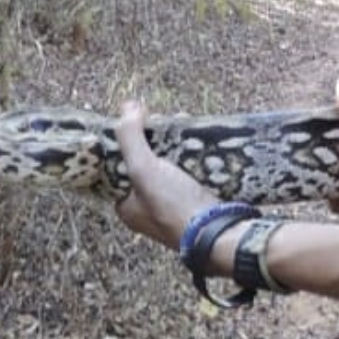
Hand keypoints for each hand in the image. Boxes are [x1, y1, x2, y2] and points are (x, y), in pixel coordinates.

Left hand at [114, 100, 219, 248]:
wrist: (217, 232)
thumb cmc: (172, 205)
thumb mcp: (143, 169)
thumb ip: (131, 138)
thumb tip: (127, 106)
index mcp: (127, 208)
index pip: (122, 168)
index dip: (129, 144)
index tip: (140, 123)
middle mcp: (149, 210)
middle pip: (148, 166)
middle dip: (157, 143)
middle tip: (166, 123)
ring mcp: (176, 208)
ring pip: (172, 169)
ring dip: (179, 148)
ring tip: (186, 126)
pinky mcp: (199, 204)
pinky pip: (192, 175)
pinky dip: (196, 158)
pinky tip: (203, 143)